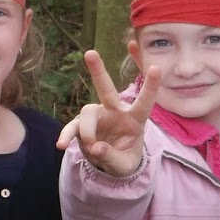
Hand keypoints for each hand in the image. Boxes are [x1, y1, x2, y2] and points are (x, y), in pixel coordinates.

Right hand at [57, 50, 160, 177]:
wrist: (109, 165)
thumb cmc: (124, 160)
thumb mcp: (124, 166)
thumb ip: (112, 157)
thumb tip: (96, 147)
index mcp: (134, 119)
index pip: (144, 102)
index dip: (150, 86)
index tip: (157, 68)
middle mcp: (115, 112)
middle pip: (106, 89)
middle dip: (98, 71)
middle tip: (90, 53)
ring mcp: (97, 117)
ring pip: (87, 112)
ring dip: (87, 131)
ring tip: (92, 148)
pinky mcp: (81, 126)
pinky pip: (72, 127)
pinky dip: (66, 135)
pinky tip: (62, 145)